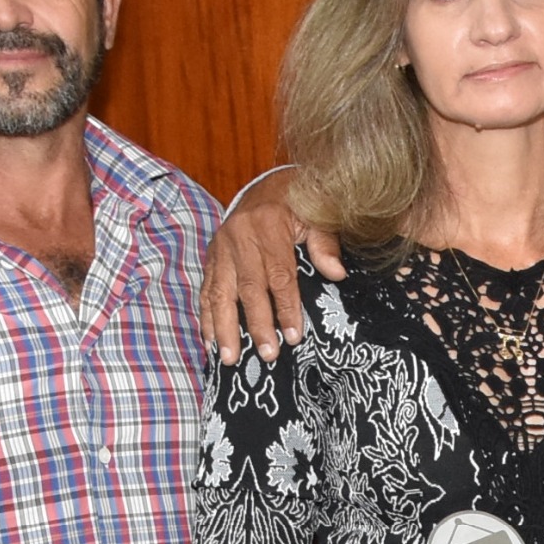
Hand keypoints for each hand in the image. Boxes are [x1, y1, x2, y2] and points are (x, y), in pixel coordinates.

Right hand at [201, 167, 346, 363]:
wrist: (268, 185)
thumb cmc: (298, 205)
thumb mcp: (317, 216)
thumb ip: (326, 244)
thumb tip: (337, 273)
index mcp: (267, 226)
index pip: (279, 275)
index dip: (286, 307)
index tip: (295, 336)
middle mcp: (239, 237)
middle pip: (248, 289)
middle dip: (257, 325)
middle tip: (267, 355)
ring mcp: (221, 247)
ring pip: (220, 292)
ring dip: (225, 328)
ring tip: (230, 357)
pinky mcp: (212, 256)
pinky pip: (206, 289)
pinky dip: (206, 316)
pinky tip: (209, 340)